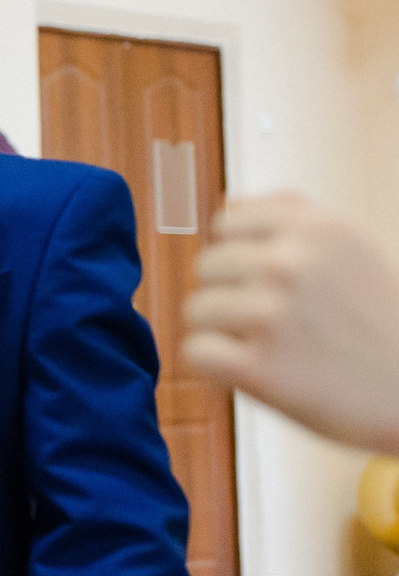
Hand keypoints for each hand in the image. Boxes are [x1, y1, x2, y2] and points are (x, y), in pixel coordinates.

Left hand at [183, 193, 398, 450]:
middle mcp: (291, 264)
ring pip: (196, 310)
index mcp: (316, 228)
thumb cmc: (380, 323)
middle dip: (234, 294)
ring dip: (225, 332)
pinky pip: (195, 352)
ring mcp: (272, 315)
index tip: (274, 282)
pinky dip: (217, 367)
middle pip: (208, 267)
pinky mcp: (259, 368)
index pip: (227, 223)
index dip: (243, 256)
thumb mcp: (353, 250)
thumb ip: (295, 218)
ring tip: (277, 348)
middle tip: (281, 323)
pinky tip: (257, 372)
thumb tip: (230, 204)